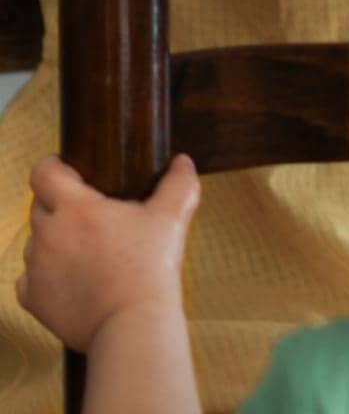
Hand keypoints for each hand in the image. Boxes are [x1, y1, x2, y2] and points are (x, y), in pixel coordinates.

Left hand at [16, 154, 199, 353]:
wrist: (131, 325)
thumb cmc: (148, 268)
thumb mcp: (171, 218)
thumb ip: (178, 183)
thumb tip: (183, 161)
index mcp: (75, 207)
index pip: (43, 173)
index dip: (52, 166)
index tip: (67, 168)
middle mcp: (48, 235)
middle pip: (39, 206)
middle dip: (58, 204)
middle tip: (87, 213)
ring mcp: (37, 269)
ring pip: (34, 243)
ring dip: (52, 240)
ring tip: (83, 249)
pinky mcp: (34, 300)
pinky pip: (28, 279)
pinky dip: (43, 276)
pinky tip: (68, 278)